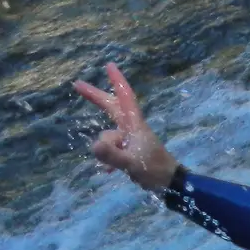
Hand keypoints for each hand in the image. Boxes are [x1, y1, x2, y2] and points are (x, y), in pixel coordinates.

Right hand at [72, 63, 178, 190]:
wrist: (171, 184)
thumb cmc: (155, 170)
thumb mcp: (131, 164)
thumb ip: (112, 156)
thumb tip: (94, 145)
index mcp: (134, 125)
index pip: (124, 98)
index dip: (117, 81)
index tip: (109, 65)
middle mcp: (132, 128)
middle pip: (112, 107)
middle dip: (96, 97)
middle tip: (77, 85)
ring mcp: (132, 139)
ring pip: (110, 135)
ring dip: (106, 147)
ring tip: (112, 166)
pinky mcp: (132, 150)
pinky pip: (113, 149)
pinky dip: (109, 158)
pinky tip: (109, 171)